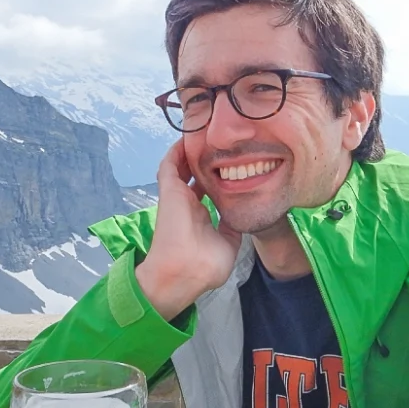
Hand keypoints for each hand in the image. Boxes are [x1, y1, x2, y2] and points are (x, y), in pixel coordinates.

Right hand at [135, 140, 239, 319]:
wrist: (186, 271)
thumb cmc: (206, 264)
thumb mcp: (228, 243)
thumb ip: (231, 226)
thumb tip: (238, 213)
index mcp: (199, 217)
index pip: (205, 192)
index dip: (214, 178)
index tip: (228, 166)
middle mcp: (188, 204)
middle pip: (194, 176)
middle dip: (203, 161)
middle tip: (216, 146)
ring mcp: (177, 196)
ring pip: (180, 167)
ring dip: (189, 153)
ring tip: (202, 136)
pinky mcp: (169, 190)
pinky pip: (170, 164)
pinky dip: (176, 151)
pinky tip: (187, 139)